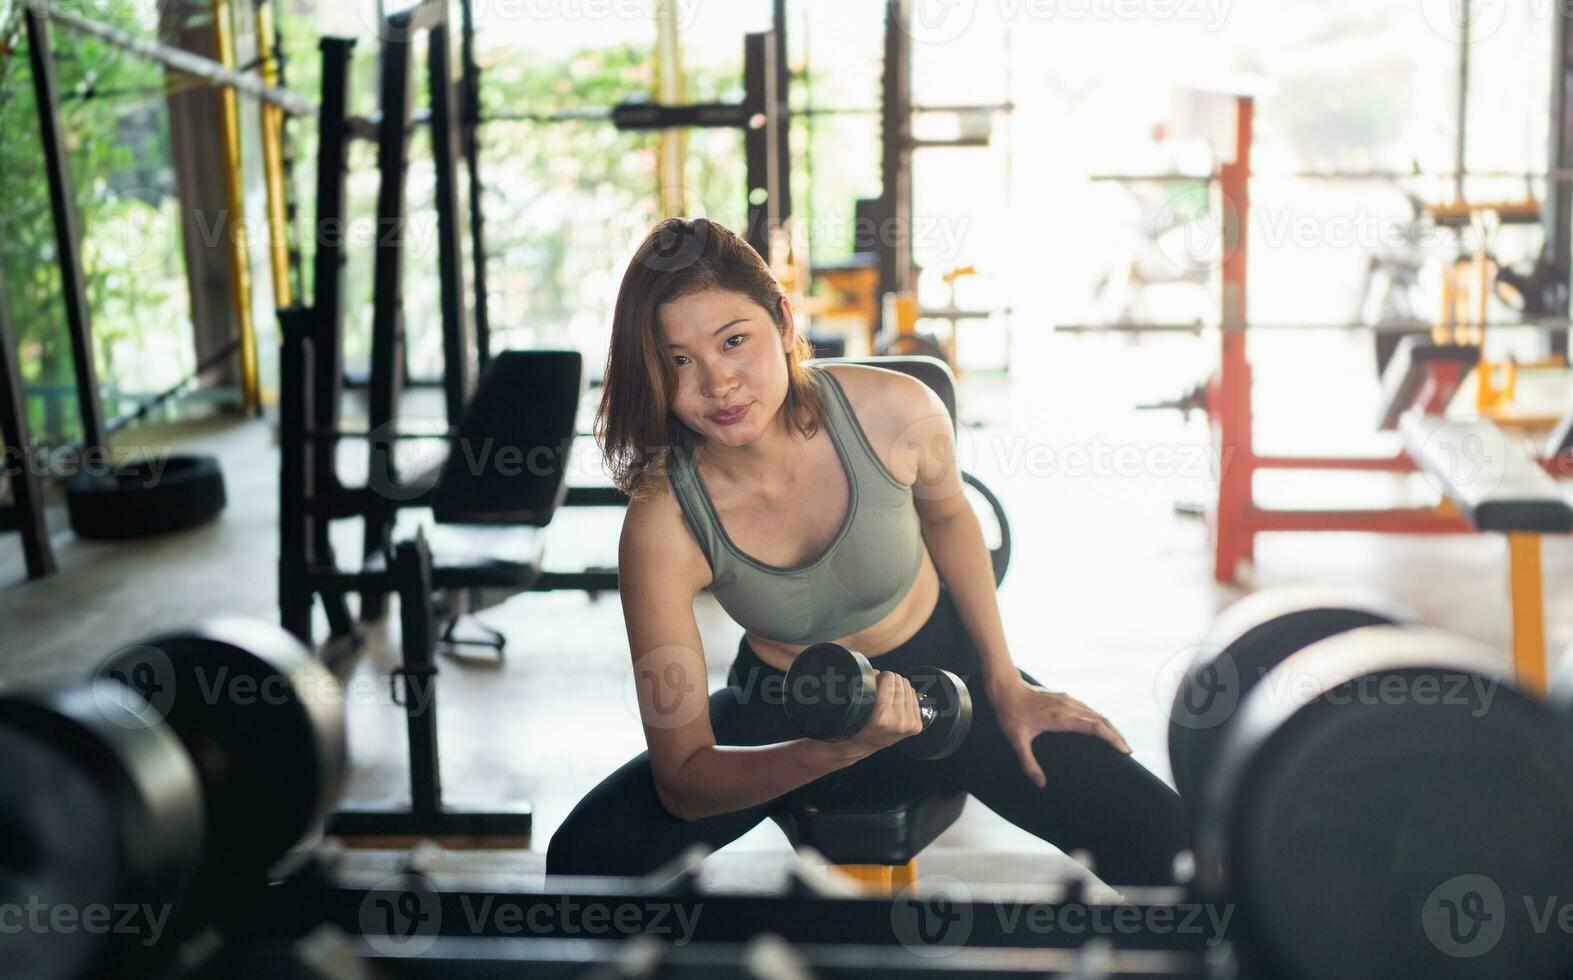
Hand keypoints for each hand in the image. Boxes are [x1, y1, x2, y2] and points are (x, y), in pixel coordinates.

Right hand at [844, 670, 923, 757]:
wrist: (860, 745)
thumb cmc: (855, 722)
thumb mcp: (856, 701)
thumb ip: (867, 683)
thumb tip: (879, 672)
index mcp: (881, 714)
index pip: (889, 677)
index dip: (879, 677)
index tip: (874, 684)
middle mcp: (898, 721)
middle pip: (900, 681)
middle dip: (889, 683)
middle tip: (880, 692)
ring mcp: (909, 724)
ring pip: (908, 687)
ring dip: (898, 689)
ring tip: (887, 699)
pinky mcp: (916, 726)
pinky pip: (914, 696)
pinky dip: (905, 696)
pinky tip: (896, 704)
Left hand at [990, 680, 1131, 787]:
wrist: (1006, 688)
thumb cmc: (1011, 714)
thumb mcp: (1017, 741)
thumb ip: (1028, 763)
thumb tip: (1040, 784)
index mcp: (1061, 718)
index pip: (1095, 727)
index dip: (1112, 738)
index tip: (1124, 749)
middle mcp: (1069, 707)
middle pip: (1101, 720)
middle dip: (1117, 735)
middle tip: (1128, 751)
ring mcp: (1068, 700)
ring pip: (1096, 713)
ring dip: (1110, 727)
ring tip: (1119, 742)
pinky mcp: (1065, 697)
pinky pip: (1088, 709)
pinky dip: (1099, 719)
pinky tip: (1101, 728)